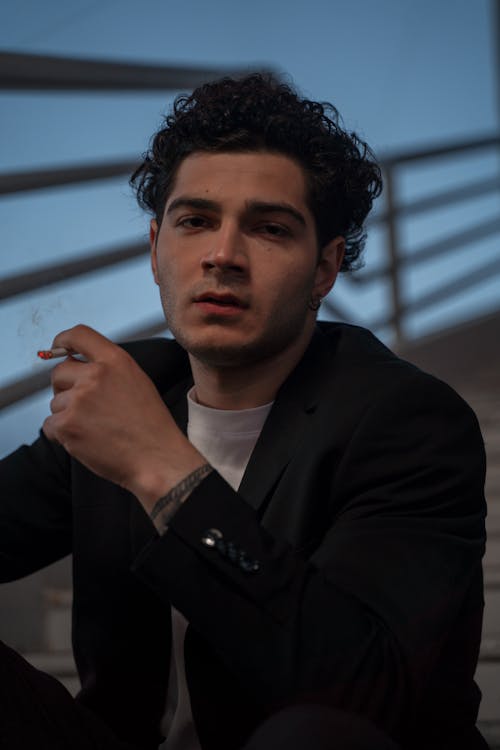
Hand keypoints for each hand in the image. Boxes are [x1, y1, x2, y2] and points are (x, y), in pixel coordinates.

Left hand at [42, 325, 205, 510]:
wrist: (156, 458)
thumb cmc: (150, 426)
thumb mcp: (137, 382)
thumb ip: (109, 369)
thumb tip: (79, 365)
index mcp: (115, 361)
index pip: (79, 335)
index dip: (63, 340)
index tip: (57, 346)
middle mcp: (95, 376)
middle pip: (59, 372)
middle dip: (65, 389)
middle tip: (85, 407)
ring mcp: (78, 400)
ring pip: (55, 402)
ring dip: (68, 415)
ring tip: (95, 428)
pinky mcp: (66, 425)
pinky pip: (50, 425)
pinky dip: (62, 435)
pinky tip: (86, 440)